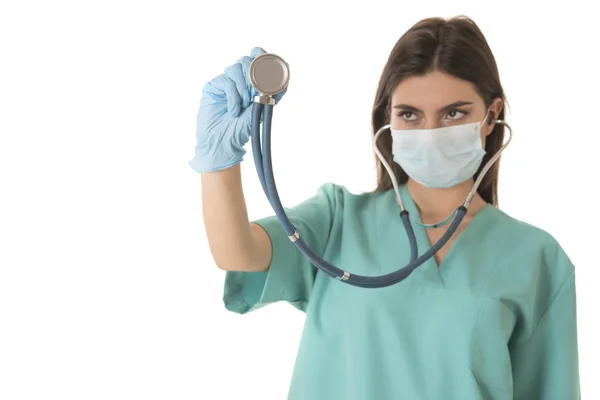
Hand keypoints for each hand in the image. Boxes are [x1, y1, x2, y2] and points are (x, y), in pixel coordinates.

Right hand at [189, 47, 286, 172]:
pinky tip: (234, 110)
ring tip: (244, 105)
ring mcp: (225, 82)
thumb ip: (271, 92)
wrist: (223, 143)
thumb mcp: (262, 109)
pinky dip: (233, 96)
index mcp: (252, 82)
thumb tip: (285, 76)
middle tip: (255, 94)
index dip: (261, 56)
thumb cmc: (242, 129)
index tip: (267, 68)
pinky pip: (225, 81)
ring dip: (243, 88)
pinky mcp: (213, 87)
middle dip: (253, 76)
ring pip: (235, 68)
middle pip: (246, 60)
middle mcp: (238, 79)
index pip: (256, 57)